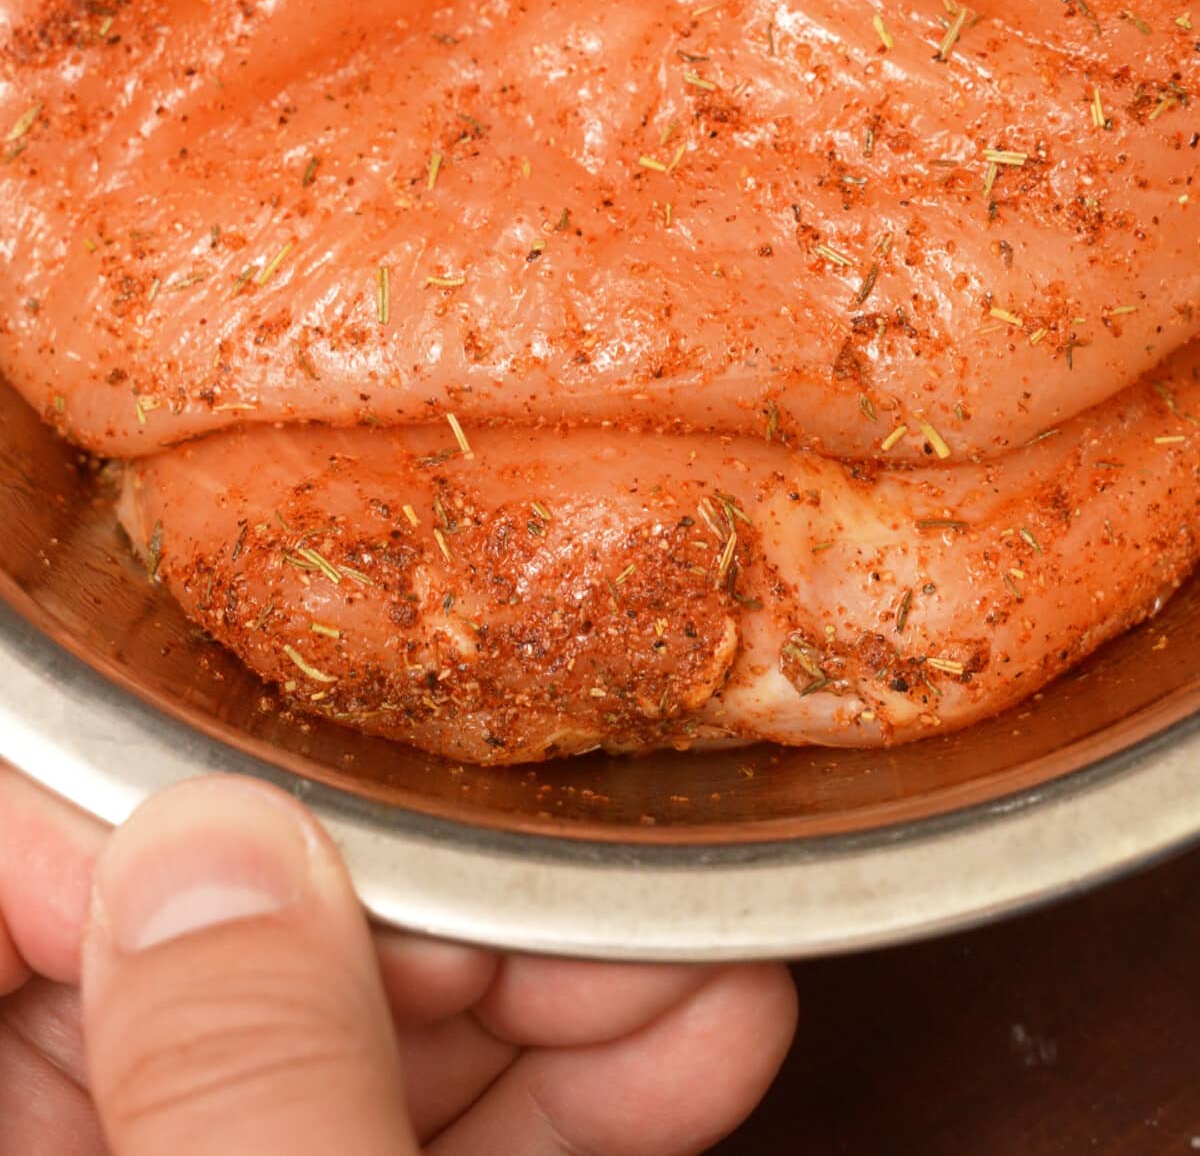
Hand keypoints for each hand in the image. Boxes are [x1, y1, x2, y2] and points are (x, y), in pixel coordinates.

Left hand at [1, 767, 796, 1154]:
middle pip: (184, 955)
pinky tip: (691, 1028)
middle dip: (403, 886)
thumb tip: (222, 850)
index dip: (110, 804)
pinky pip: (428, 1134)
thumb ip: (238, 1092)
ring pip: (338, 1037)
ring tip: (679, 922)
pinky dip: (569, 1087)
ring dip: (531, 973)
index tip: (272, 772)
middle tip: (544, 845)